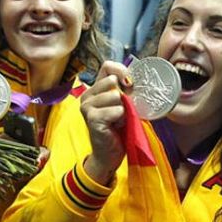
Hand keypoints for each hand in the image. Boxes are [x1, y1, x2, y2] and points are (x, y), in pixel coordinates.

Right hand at [80, 60, 131, 184]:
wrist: (109, 154)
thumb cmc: (118, 129)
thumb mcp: (122, 105)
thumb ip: (124, 91)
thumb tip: (134, 79)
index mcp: (95, 89)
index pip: (107, 66)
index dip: (122, 71)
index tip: (130, 83)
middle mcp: (87, 95)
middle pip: (112, 81)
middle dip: (124, 95)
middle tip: (123, 110)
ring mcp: (87, 106)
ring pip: (116, 96)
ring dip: (124, 110)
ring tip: (119, 120)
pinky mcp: (92, 118)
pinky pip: (117, 110)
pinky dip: (122, 119)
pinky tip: (116, 127)